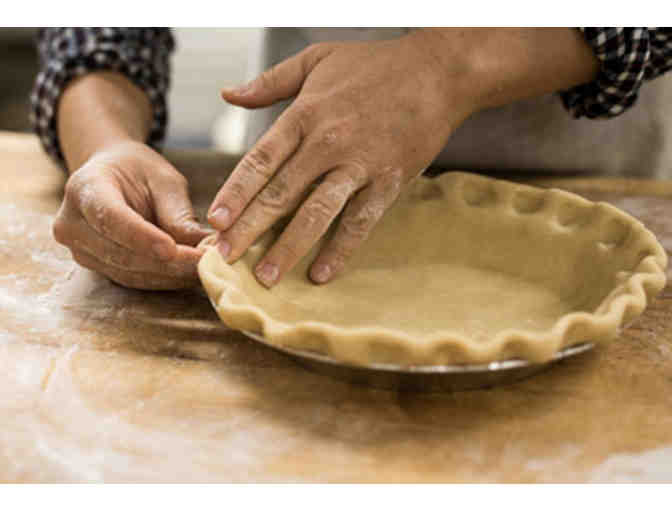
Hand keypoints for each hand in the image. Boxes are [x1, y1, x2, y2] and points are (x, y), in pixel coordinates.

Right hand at [53, 141, 211, 289]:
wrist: (113, 177)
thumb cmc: (139, 172)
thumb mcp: (163, 179)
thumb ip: (178, 212)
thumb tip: (202, 245)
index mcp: (84, 188)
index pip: (110, 217)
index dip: (141, 237)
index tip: (173, 249)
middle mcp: (73, 223)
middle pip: (120, 253)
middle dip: (166, 263)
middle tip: (205, 263)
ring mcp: (80, 250)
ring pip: (128, 273)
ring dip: (169, 276)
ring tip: (204, 269)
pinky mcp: (96, 267)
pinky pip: (131, 280)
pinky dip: (163, 279)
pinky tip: (188, 274)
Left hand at [208, 31, 475, 286]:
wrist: (437, 72)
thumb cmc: (375, 65)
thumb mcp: (317, 59)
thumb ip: (270, 81)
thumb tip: (229, 94)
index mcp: (305, 115)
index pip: (260, 160)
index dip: (235, 192)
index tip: (215, 220)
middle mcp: (327, 143)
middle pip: (281, 193)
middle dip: (249, 229)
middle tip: (225, 257)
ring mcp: (359, 166)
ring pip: (316, 213)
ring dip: (289, 247)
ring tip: (267, 277)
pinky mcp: (387, 182)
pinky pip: (360, 221)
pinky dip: (341, 249)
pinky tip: (321, 273)